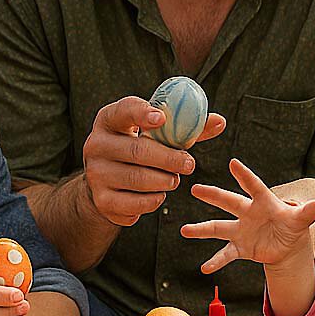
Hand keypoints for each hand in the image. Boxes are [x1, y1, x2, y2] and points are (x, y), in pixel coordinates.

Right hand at [82, 96, 225, 225]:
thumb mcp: (154, 134)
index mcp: (109, 120)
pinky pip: (135, 204)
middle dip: (169, 159)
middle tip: (189, 164)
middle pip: (137, 151)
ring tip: (172, 180)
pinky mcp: (101, 200)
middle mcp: (96, 145)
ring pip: (138, 179)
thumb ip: (185, 127)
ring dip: (164, 182)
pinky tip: (158, 195)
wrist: (106, 181)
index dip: (143, 113)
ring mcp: (95, 174)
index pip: (124, 111)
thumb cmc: (138, 147)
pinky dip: (153, 201)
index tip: (162, 118)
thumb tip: (219, 122)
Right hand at [180, 159, 314, 272]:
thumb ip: (307, 212)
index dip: (245, 176)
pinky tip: (205, 268)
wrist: (286, 244)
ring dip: (201, 229)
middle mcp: (248, 213)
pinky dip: (216, 262)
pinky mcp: (240, 247)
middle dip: (213, 195)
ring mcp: (241, 230)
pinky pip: (225, 254)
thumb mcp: (301, 220)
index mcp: (263, 202)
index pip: (254, 187)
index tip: (234, 163)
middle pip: (229, 202)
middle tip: (196, 189)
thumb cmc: (292, 225)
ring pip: (218, 228)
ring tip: (184, 230)